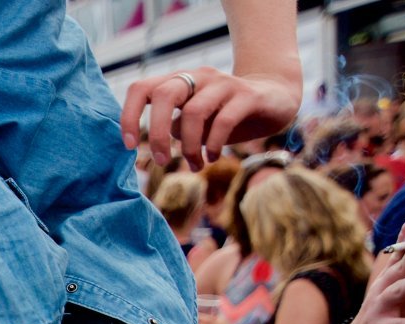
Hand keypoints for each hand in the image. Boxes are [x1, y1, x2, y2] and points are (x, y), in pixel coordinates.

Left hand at [122, 67, 300, 171]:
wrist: (275, 98)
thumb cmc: (225, 114)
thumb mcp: (193, 122)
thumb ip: (172, 128)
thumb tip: (152, 148)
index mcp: (179, 81)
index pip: (141, 88)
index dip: (129, 116)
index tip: (129, 146)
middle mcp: (198, 77)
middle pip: (164, 95)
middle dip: (158, 133)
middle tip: (162, 161)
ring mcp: (223, 83)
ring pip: (193, 112)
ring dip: (189, 146)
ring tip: (194, 165)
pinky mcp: (247, 95)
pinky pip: (223, 121)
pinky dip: (213, 145)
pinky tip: (212, 158)